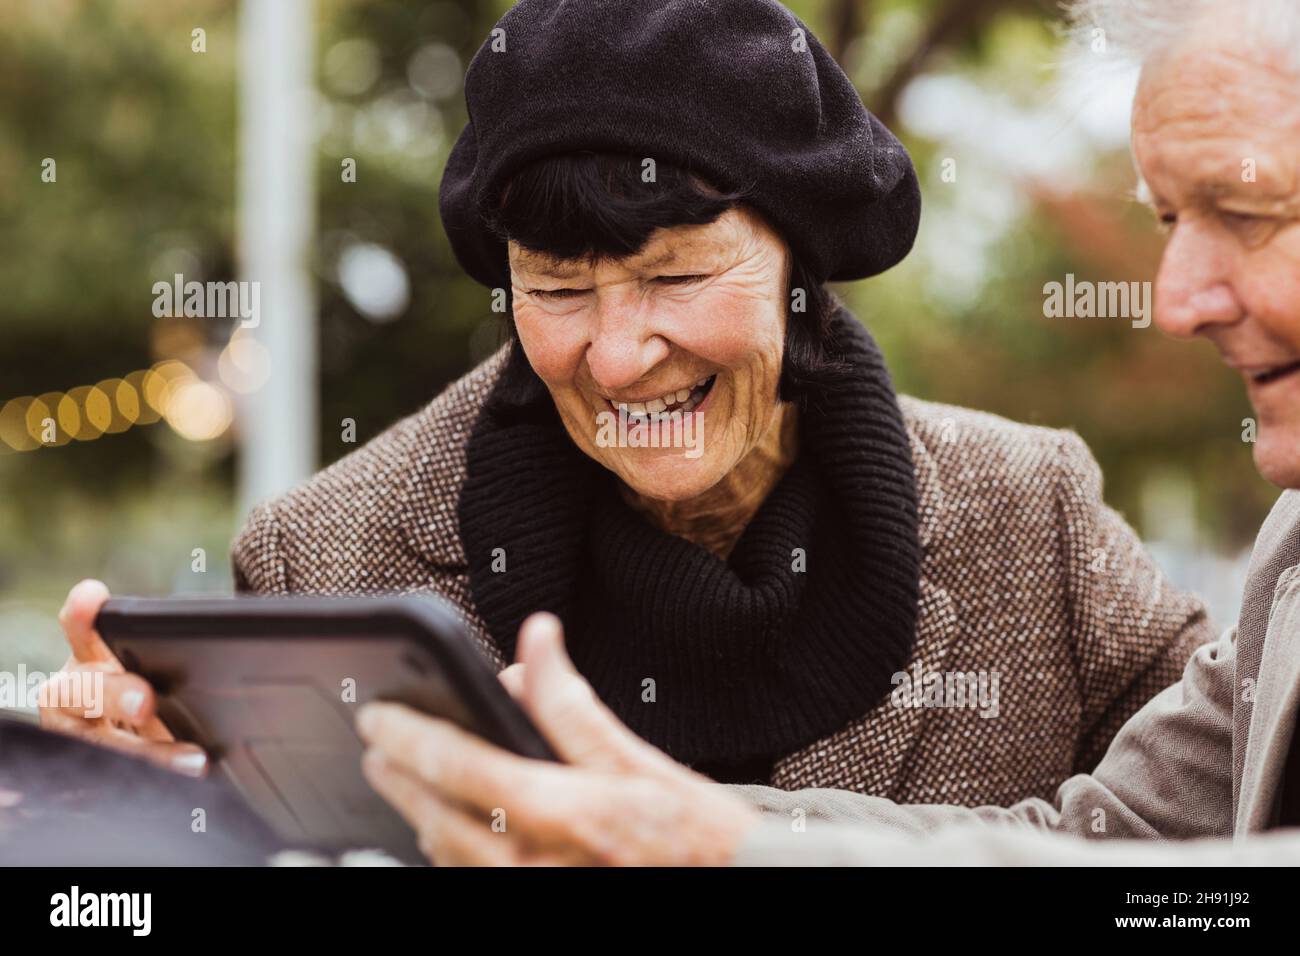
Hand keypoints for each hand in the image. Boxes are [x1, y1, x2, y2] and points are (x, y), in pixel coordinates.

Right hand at [37, 579, 207, 776]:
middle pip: (81, 690)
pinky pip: (112, 785)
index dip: (81, 616)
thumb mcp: (170, 667)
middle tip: (146, 702)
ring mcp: (80, 738)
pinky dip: (148, 784)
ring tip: (193, 760)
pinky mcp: (93, 777)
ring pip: (94, 746)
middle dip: (113, 693)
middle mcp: (78, 695)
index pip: (80, 630)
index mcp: (92, 657)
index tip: (93, 597)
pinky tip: (185, 784)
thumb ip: (178, 651)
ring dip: (142, 754)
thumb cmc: (166, 689)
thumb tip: (229, 636)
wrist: (164, 741)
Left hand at [357, 612, 760, 865]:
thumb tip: (534, 638)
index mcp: (564, 813)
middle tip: (377, 746)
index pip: (459, 765)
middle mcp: (535, 866)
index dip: (408, 736)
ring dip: (418, 816)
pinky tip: (450, 834)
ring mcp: (530, 896)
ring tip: (408, 782)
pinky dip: (450, 854)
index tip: (377, 714)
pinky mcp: (532, 911)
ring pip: (447, 858)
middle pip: (436, 818)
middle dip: (398, 777)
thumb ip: (574, 704)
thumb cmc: (699, 840)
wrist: (741, 895)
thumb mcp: (645, 761)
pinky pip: (472, 884)